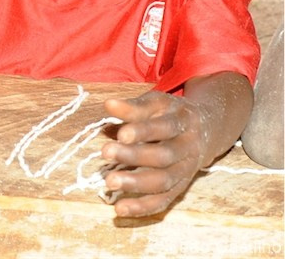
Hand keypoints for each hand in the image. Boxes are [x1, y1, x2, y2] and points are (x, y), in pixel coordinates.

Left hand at [100, 91, 207, 217]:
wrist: (206, 130)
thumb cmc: (170, 114)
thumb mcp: (156, 103)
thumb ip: (134, 106)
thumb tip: (109, 104)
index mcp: (183, 122)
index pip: (164, 127)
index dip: (143, 131)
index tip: (121, 134)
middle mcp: (188, 148)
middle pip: (164, 156)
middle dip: (134, 156)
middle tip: (106, 152)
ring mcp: (186, 171)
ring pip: (164, 181)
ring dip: (136, 183)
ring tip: (109, 182)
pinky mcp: (180, 188)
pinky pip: (163, 201)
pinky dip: (142, 207)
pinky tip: (120, 208)